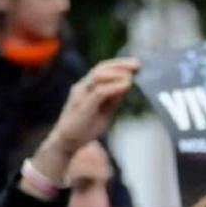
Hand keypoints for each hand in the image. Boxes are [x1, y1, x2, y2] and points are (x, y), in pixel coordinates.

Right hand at [22, 58, 137, 198]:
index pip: (102, 68)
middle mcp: (82, 87)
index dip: (119, 64)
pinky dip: (114, 87)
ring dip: (117, 73)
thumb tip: (128, 84)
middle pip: (101, 68)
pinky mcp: (82, 106)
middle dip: (121, 64)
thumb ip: (114, 97)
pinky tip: (127, 85)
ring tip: (132, 75)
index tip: (137, 64)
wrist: (67, 142)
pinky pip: (99, 92)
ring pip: (98, 75)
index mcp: (87, 87)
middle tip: (138, 64)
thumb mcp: (106, 110)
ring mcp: (81, 95)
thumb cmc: (86, 126)